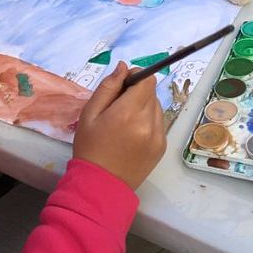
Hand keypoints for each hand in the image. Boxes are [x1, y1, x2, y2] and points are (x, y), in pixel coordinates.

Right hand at [73, 62, 165, 189]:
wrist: (101, 185)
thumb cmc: (90, 147)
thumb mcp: (89, 113)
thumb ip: (108, 87)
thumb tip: (123, 67)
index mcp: (129, 112)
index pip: (147, 79)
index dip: (135, 77)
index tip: (122, 86)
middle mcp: (148, 123)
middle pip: (151, 92)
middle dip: (137, 93)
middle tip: (118, 107)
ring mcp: (158, 136)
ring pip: (156, 107)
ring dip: (143, 107)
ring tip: (125, 123)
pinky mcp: (162, 146)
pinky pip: (158, 122)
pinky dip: (148, 121)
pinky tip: (132, 134)